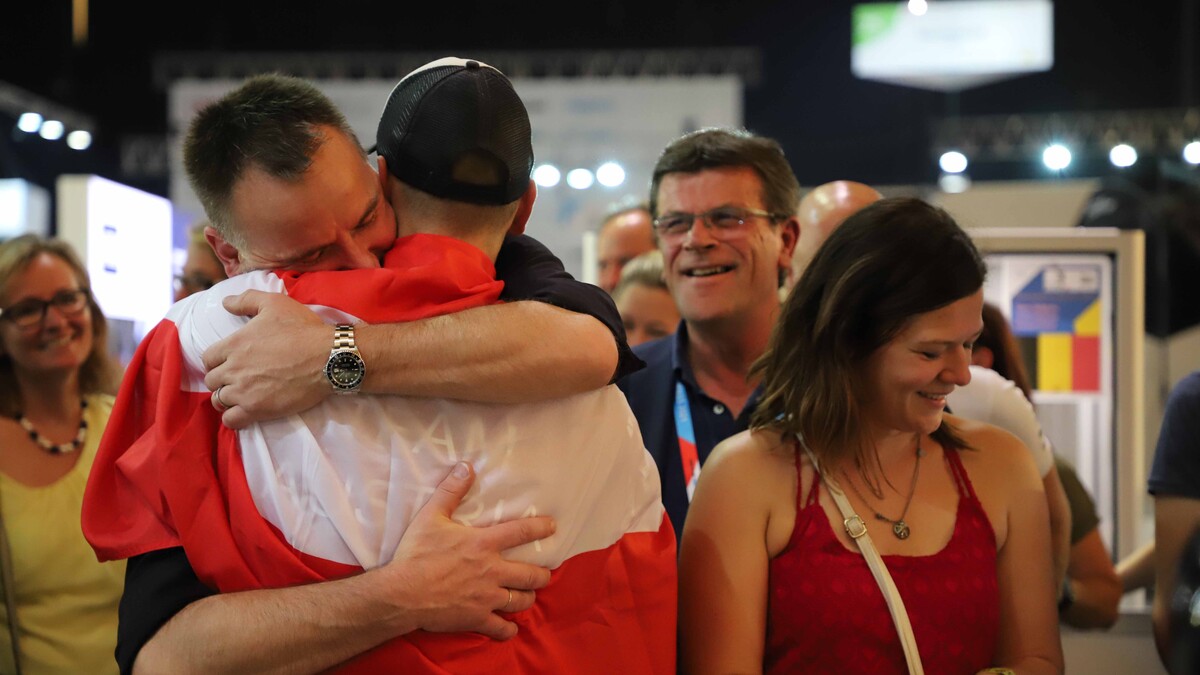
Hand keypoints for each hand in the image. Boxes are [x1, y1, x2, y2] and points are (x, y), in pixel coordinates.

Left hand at [202, 290, 330, 428]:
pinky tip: (244, 412)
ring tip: (242, 396)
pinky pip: (231, 420)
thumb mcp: (275, 303)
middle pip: (211, 381)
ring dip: (227, 398)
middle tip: (239, 379)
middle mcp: (234, 369)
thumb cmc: (303, 329)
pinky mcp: (257, 410)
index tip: (230, 363)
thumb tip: (225, 302)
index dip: (217, 361)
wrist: (328, 357)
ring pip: (219, 401)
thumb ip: (246, 300)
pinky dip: (234, 418)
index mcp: (234, 344)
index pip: (208, 359)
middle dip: (222, 380)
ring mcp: (244, 391)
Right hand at [383, 462, 554, 639]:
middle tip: (544, 574)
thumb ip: (451, 491)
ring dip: (527, 598)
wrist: (402, 593)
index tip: (553, 527)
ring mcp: (486, 597)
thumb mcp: (431, 516)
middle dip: (542, 575)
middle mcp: (492, 571)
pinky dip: (508, 629)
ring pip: (520, 601)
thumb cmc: (416, 554)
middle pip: (530, 574)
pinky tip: (510, 627)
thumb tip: (467, 466)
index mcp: (483, 544)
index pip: (520, 532)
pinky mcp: (476, 618)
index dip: (540, 528)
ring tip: (528, 596)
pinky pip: (500, 628)